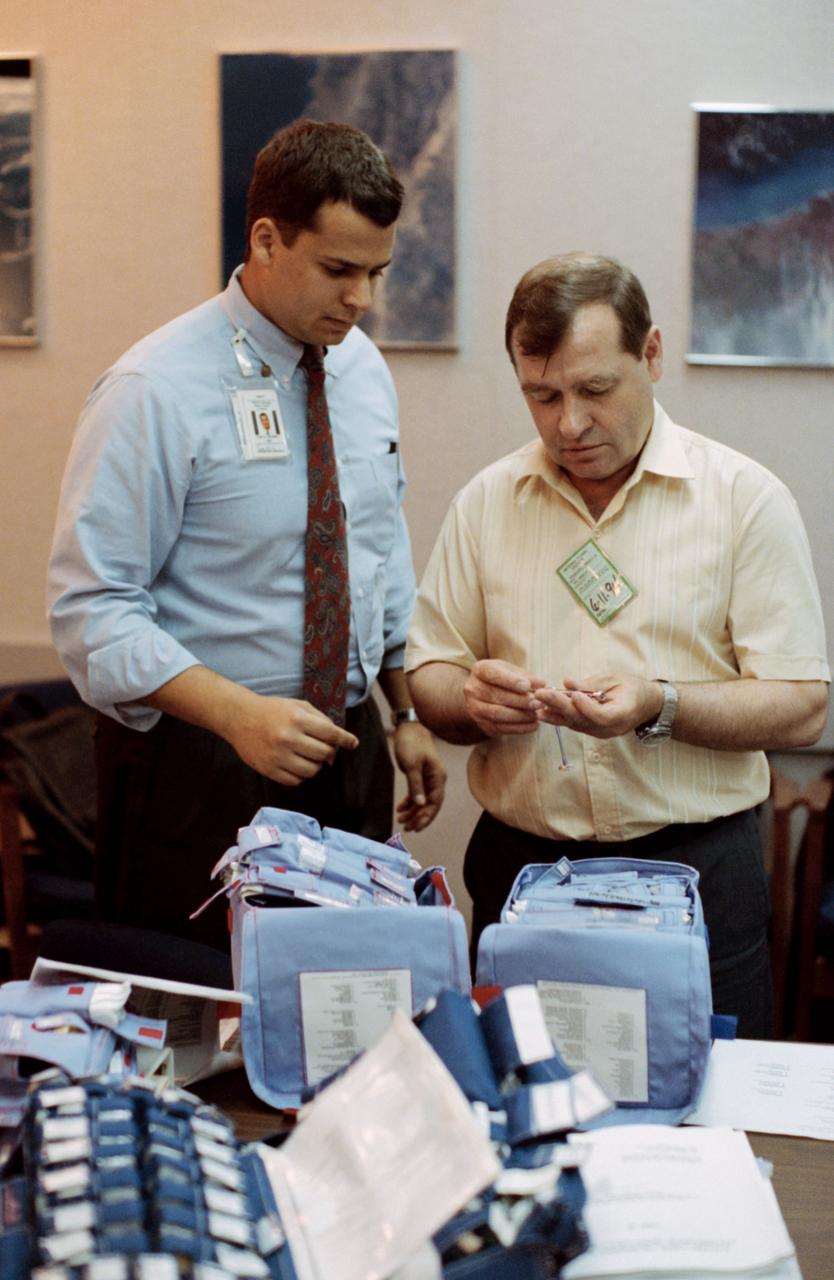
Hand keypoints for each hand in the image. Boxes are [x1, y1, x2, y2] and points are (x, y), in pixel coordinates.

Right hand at [226, 694, 357, 783]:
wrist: (239, 718)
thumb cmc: (273, 710)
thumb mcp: (299, 706)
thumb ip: (321, 721)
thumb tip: (337, 745)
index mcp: (297, 719)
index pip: (331, 734)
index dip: (345, 740)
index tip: (353, 743)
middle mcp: (288, 738)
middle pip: (324, 754)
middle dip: (329, 752)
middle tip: (323, 748)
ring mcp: (278, 756)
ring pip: (312, 771)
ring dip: (316, 764)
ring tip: (308, 756)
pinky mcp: (269, 769)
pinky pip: (295, 781)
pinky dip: (301, 775)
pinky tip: (296, 764)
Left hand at [393, 722, 446, 831]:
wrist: (408, 728)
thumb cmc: (411, 744)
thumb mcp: (411, 765)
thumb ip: (415, 785)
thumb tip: (420, 804)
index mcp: (438, 777)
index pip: (435, 803)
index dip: (427, 817)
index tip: (416, 828)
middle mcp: (436, 780)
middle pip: (430, 804)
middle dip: (419, 817)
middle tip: (407, 828)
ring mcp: (428, 778)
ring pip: (422, 800)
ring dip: (413, 811)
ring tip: (401, 820)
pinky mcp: (420, 775)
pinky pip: (417, 793)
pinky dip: (409, 801)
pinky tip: (400, 809)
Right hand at [463, 659, 546, 737]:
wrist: (485, 696)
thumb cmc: (503, 680)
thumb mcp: (513, 672)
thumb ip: (527, 677)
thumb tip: (541, 684)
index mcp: (480, 670)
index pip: (492, 674)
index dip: (510, 681)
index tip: (527, 686)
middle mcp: (472, 689)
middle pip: (495, 695)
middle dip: (519, 701)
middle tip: (538, 703)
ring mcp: (474, 708)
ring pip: (497, 713)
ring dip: (520, 715)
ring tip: (536, 714)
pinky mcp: (481, 724)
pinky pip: (500, 728)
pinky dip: (519, 728)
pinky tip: (533, 725)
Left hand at [530, 675, 664, 739]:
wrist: (645, 705)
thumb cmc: (632, 688)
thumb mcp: (615, 679)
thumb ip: (592, 684)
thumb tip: (567, 683)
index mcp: (622, 714)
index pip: (601, 715)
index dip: (586, 706)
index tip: (572, 694)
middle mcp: (610, 728)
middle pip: (582, 720)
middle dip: (559, 706)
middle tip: (539, 695)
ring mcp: (601, 733)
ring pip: (574, 724)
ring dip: (553, 714)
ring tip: (535, 703)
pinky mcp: (592, 731)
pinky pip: (574, 724)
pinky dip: (558, 716)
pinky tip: (543, 709)